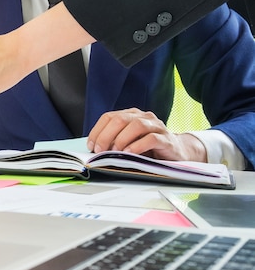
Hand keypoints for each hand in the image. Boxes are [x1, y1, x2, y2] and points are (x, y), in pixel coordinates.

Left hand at [86, 108, 207, 161]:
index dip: (97, 131)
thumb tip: (95, 149)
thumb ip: (114, 141)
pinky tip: (130, 154)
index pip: (109, 117)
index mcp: (132, 115)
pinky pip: (151, 139)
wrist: (178, 152)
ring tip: (115, 152)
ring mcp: (156, 127)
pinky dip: (137, 146)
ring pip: (136, 125)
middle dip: (106, 136)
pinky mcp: (166, 139)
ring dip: (121, 140)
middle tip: (100, 151)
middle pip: (120, 119)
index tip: (91, 145)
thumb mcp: (128, 142)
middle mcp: (144, 117)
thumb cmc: (149, 148)